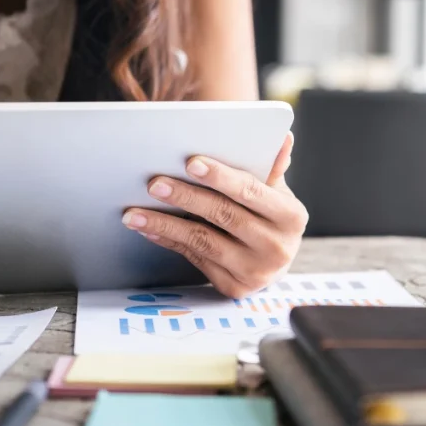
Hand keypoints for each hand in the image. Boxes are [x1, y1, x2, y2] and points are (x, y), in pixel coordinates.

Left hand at [122, 133, 308, 298]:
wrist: (275, 262)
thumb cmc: (270, 216)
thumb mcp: (276, 192)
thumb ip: (272, 167)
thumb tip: (283, 137)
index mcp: (290, 217)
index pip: (251, 191)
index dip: (221, 177)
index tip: (191, 163)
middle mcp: (277, 248)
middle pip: (223, 215)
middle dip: (185, 197)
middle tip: (154, 183)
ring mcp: (255, 272)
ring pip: (202, 241)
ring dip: (165, 224)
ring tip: (134, 212)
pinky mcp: (234, 288)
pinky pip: (194, 258)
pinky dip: (169, 241)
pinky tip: (149, 228)